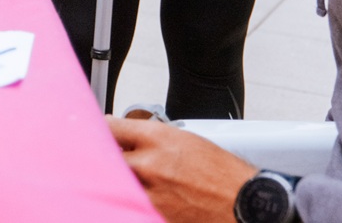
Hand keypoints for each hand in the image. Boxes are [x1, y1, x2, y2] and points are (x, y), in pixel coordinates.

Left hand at [108, 116, 257, 222]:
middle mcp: (150, 165)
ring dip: (116, 180)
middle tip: (104, 157)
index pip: (109, 127)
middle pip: (105, 156)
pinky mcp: (155, 214)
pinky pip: (131, 205)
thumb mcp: (186, 139)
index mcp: (158, 139)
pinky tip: (137, 196)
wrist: (245, 203)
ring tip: (125, 178)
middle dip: (103, 156)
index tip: (97, 132)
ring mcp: (150, 193)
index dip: (100, 130)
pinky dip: (130, 201)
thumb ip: (152, 137)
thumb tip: (127, 137)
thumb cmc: (221, 172)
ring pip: (115, 184)